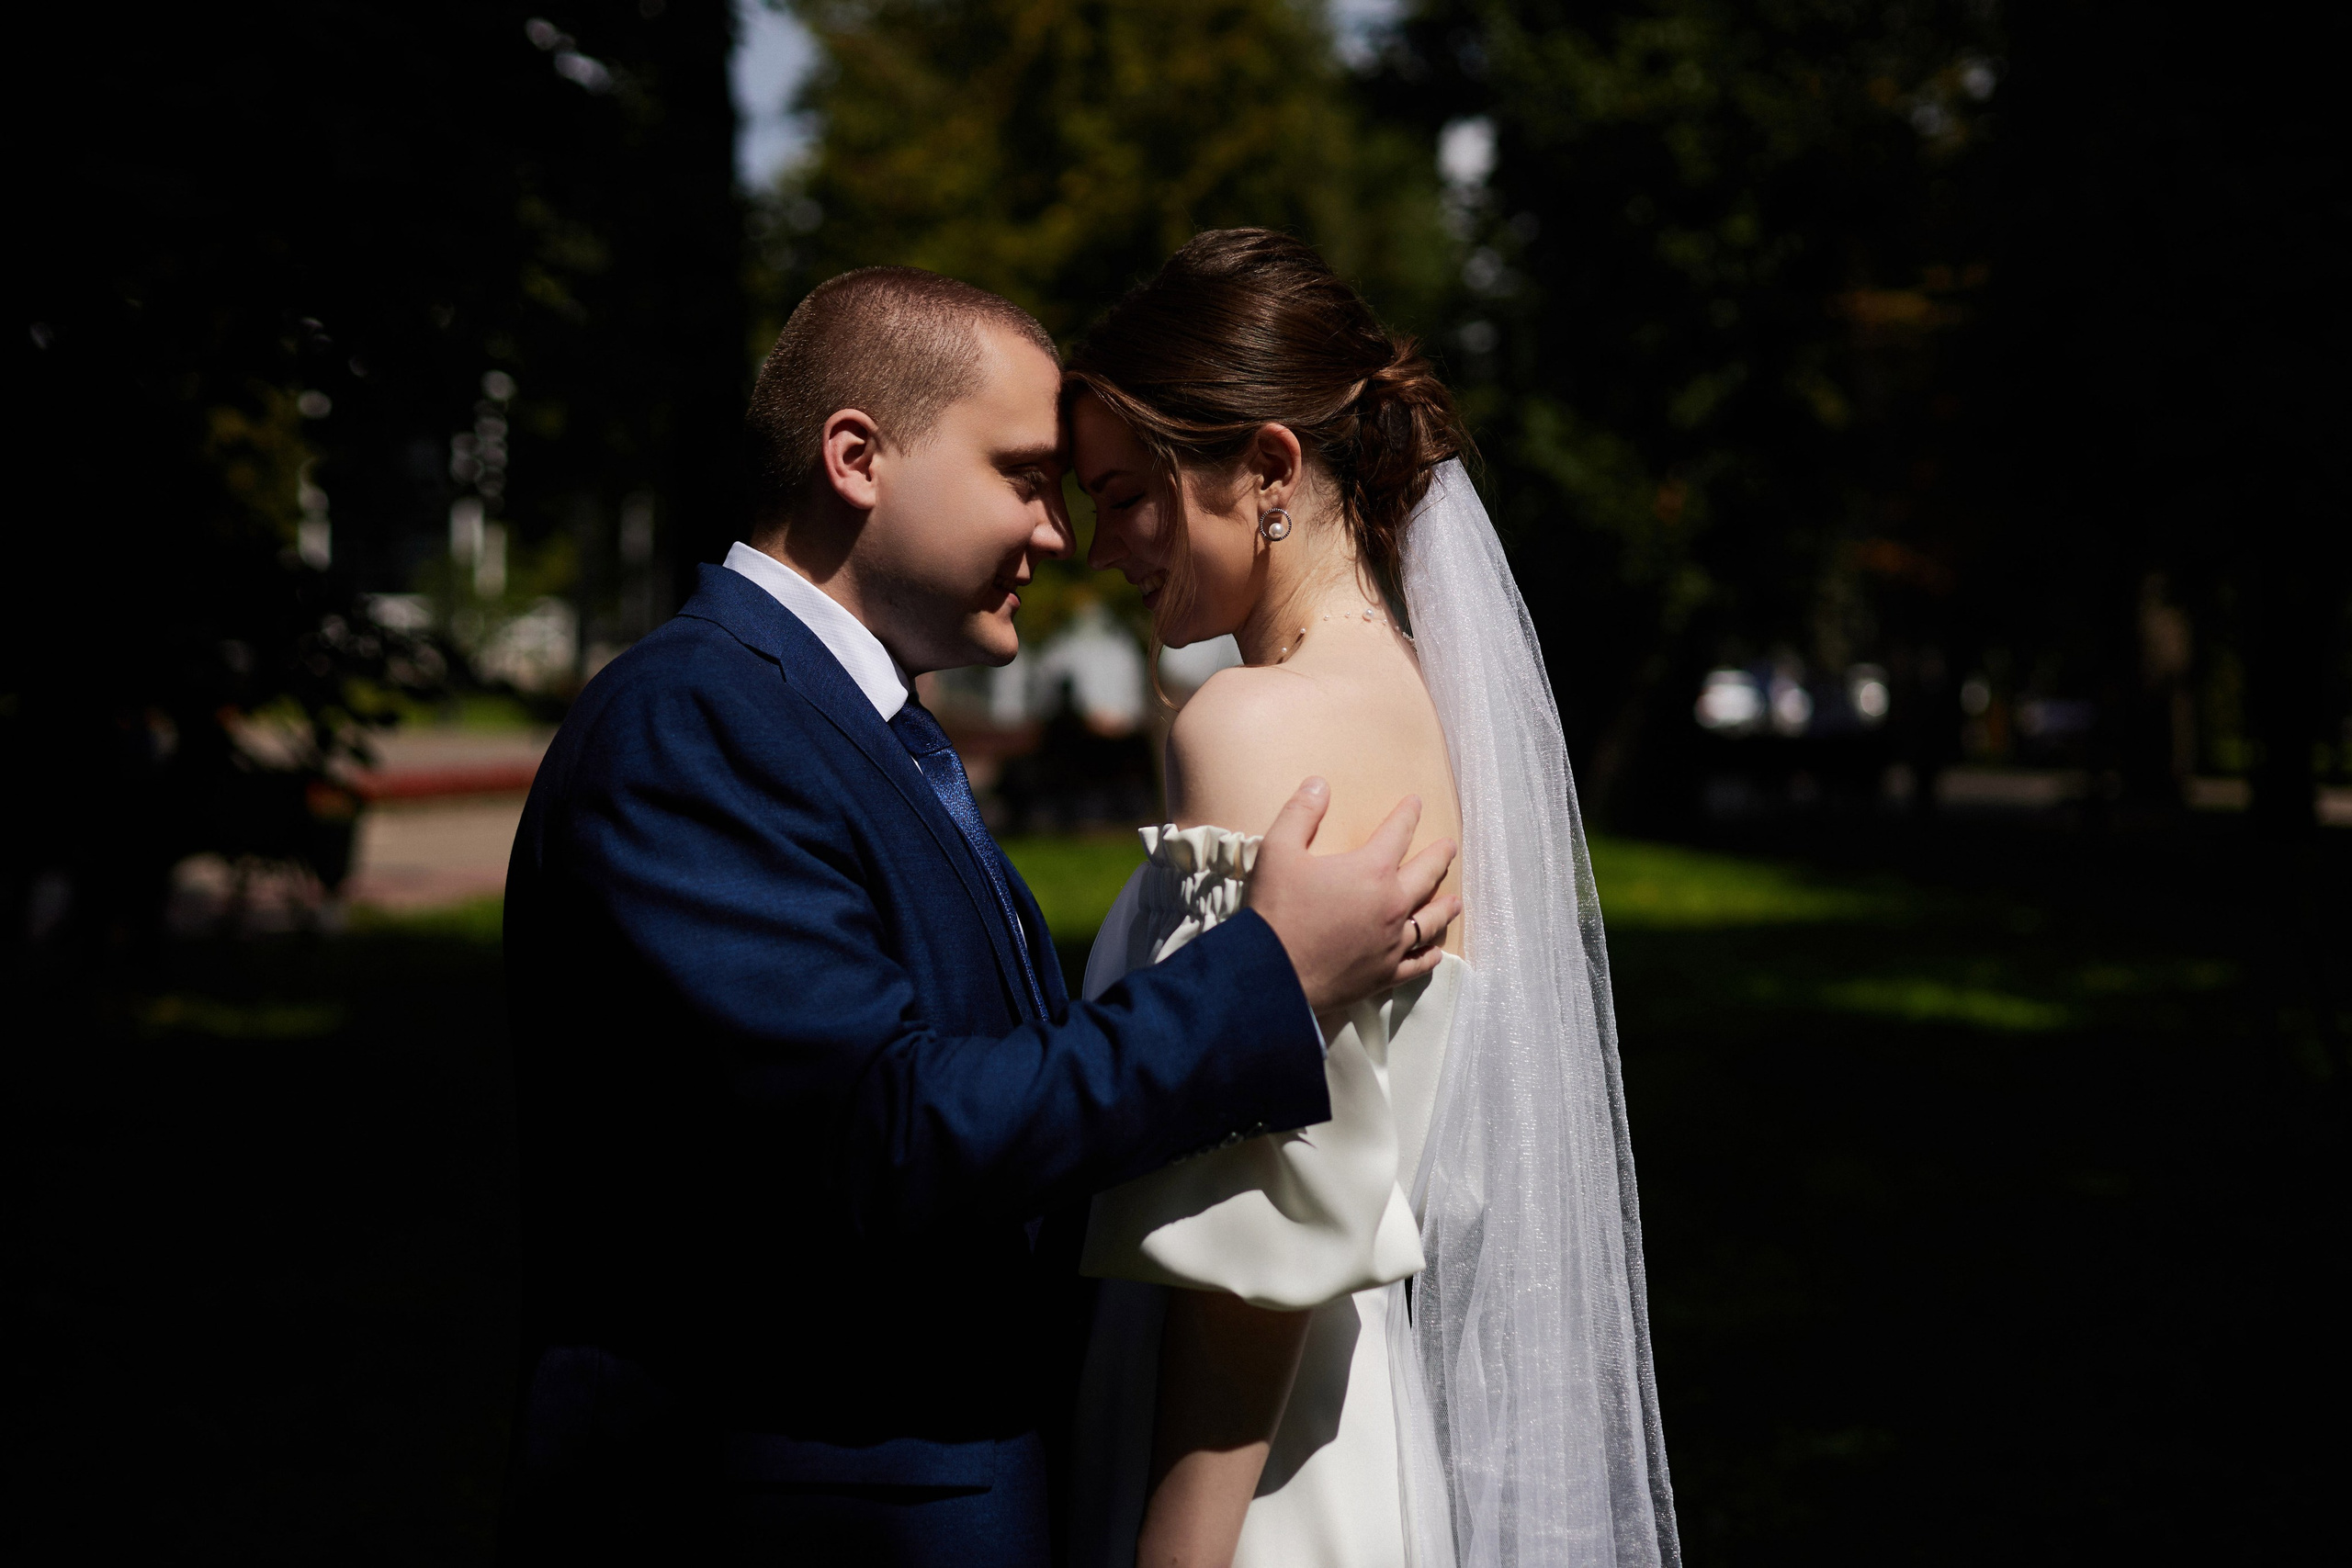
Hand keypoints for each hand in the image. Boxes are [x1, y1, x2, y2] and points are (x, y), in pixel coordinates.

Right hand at [1245, 778, 1459, 1016]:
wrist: (1273, 974)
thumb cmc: (1275, 910)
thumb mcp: (1278, 850)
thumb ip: (1301, 813)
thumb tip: (1319, 784)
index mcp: (1370, 870)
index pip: (1398, 833)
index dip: (1407, 815)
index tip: (1416, 803)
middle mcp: (1392, 904)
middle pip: (1426, 875)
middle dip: (1439, 857)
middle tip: (1450, 847)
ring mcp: (1392, 943)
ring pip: (1430, 921)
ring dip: (1444, 907)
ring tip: (1455, 900)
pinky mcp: (1385, 974)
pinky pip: (1418, 963)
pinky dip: (1430, 955)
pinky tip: (1435, 951)